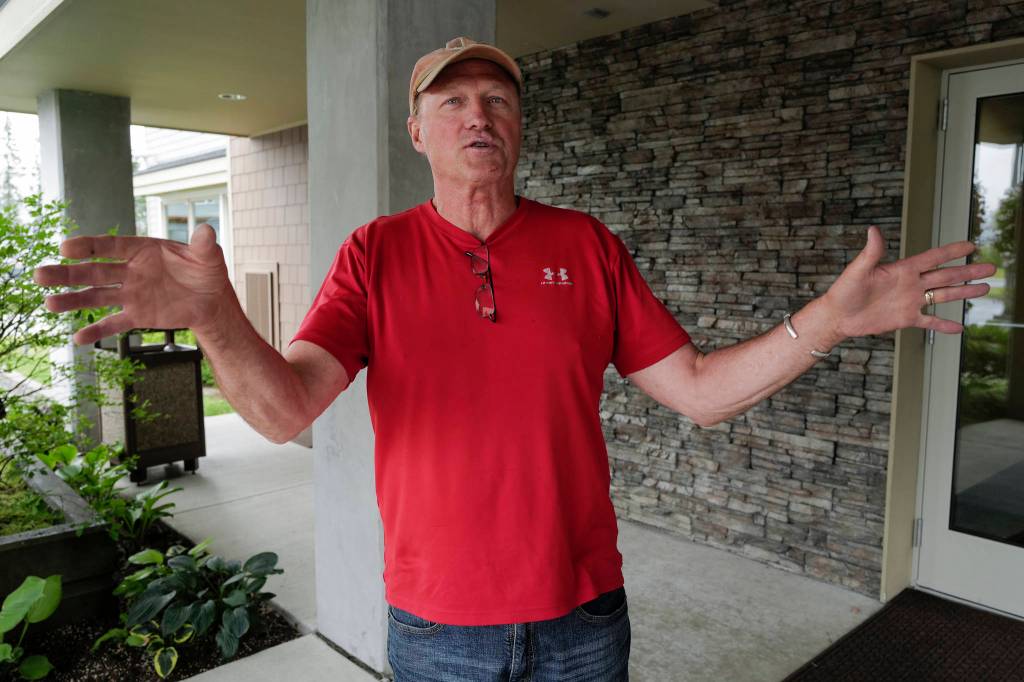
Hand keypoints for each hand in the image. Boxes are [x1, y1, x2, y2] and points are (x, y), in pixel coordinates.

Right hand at [33, 224, 231, 345]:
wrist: (212, 300)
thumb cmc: (207, 271)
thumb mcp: (208, 256)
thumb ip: (203, 244)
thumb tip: (207, 231)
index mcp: (142, 250)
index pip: (110, 247)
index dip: (88, 246)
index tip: (65, 248)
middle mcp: (131, 271)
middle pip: (94, 271)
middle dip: (67, 274)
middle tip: (39, 275)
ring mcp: (132, 294)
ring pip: (97, 297)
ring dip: (73, 300)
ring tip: (48, 304)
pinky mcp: (138, 315)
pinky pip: (114, 323)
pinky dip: (98, 331)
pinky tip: (78, 339)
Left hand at [822, 225, 996, 339]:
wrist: (838, 316)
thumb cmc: (844, 291)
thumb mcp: (858, 271)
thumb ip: (871, 252)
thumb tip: (873, 230)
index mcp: (902, 269)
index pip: (933, 257)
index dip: (952, 251)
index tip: (971, 245)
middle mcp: (910, 284)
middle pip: (946, 276)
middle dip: (968, 272)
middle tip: (990, 268)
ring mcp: (910, 301)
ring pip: (943, 296)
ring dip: (964, 293)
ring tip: (984, 289)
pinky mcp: (905, 319)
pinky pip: (929, 322)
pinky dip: (944, 325)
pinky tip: (960, 328)